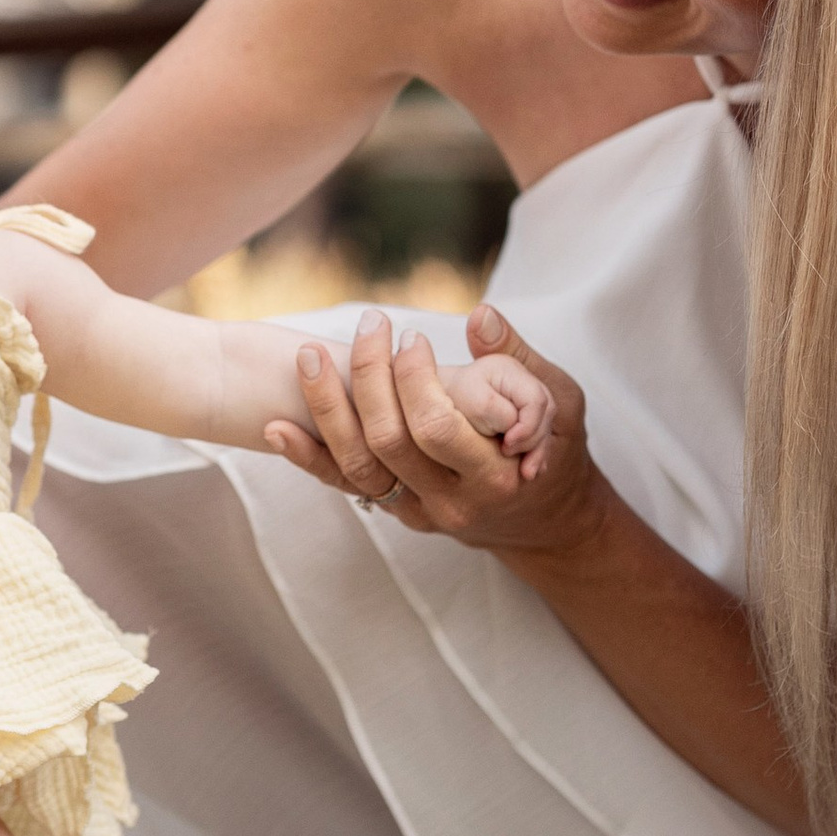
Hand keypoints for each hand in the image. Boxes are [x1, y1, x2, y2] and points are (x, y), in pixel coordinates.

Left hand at [267, 304, 603, 558]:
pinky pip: (344, 485)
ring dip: (328, 408)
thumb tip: (480, 315)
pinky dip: (308, 457)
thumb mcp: (560, 402)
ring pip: (357, 466)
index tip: (412, 338)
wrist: (544, 520)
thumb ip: (520, 361)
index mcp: (495, 476)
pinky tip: (276, 428)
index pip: (437, 427)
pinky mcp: (397, 508)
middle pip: (390, 442)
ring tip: (309, 357)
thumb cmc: (557, 450)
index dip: (415, 380)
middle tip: (369, 327)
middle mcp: (451, 503)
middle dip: (370, 378)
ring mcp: (419, 512)